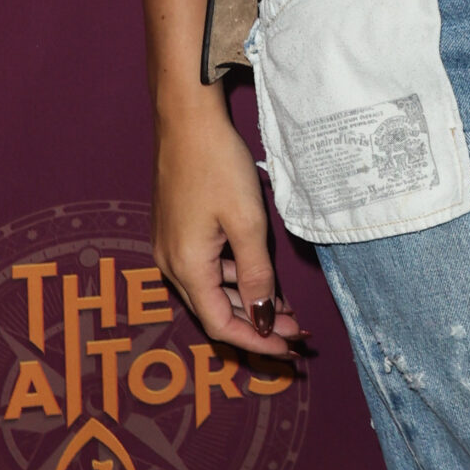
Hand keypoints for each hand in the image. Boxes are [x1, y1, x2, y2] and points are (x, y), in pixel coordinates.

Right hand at [152, 101, 308, 359]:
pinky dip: (235, 277)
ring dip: (248, 300)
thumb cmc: (216, 165)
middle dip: (258, 324)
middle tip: (298, 332)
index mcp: (185, 267)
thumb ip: (255, 273)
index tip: (289, 350)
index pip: (221, 325)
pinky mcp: (178, 229)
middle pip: (216, 311)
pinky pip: (207, 267)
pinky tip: (260, 275)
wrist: (186, 119)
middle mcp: (171, 264)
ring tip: (289, 306)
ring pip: (213, 289)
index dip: (256, 342)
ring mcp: (171, 246)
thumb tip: (264, 318)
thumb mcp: (245, 222)